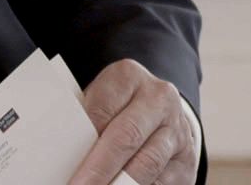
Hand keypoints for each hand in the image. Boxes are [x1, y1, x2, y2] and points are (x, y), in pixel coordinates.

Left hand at [68, 60, 197, 184]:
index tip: (65, 162)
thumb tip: (63, 156)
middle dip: (99, 169)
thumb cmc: (116, 112)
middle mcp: (158, 98)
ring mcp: (177, 129)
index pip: (101, 107)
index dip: (82, 138)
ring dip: (119, 184)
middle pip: (126, 136)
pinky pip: (162, 181)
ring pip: (147, 164)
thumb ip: (85, 122)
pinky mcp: (187, 160)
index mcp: (128, 76)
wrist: (160, 117)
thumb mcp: (100, 104)